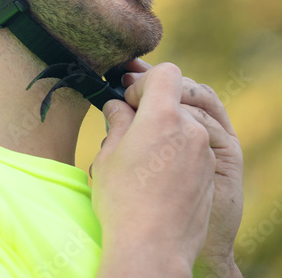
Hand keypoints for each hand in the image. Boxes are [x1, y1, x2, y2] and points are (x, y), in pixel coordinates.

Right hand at [123, 59, 243, 276]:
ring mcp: (204, 153)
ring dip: (164, 130)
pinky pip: (192, 149)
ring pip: (183, 125)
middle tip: (128, 125)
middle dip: (152, 107)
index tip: (128, 101)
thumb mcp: (109, 155)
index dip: (144, 81)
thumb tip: (119, 106)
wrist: (152, 246)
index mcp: (163, 118)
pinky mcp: (210, 174)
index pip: (166, 74)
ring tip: (139, 154)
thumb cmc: (122, 200)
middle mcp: (191, 130)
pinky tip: (156, 174)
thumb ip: (118, 122)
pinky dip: (175, 150)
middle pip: (175, 100)